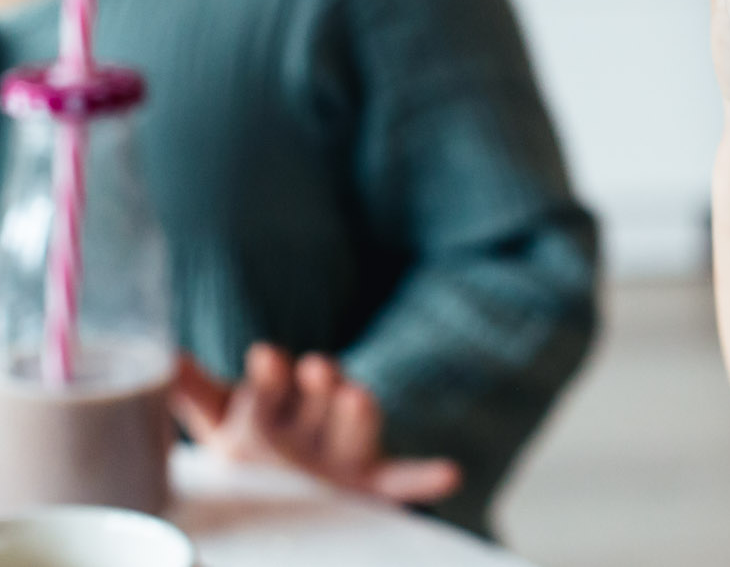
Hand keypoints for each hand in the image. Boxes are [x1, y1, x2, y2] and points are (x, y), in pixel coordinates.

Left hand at [170, 344, 462, 504]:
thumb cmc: (254, 446)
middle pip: (321, 397)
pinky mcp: (367, 485)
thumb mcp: (221, 421)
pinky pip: (400, 480)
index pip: (272, 387)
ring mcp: (342, 455)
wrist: (289, 488)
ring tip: (358, 397)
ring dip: (359, 414)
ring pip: (357, 429)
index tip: (262, 356)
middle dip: (321, 383)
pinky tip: (448, 474)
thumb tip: (166, 356)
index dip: (269, 374)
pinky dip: (423, 478)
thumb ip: (196, 393)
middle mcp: (313, 426)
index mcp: (276, 408)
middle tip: (318, 369)